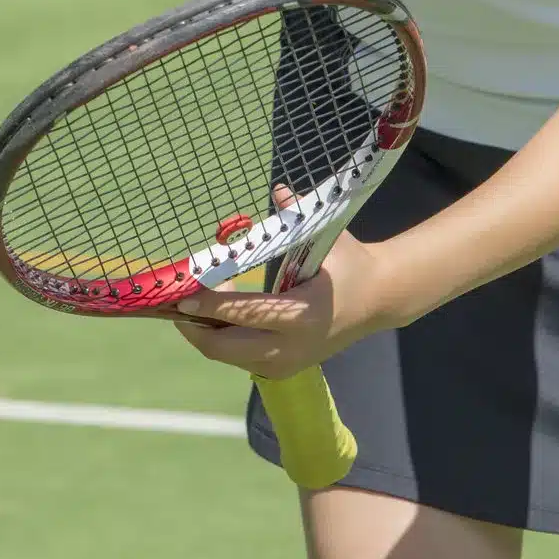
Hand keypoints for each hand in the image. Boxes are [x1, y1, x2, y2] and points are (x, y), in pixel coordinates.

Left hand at [170, 232, 397, 378]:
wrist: (379, 301)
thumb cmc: (349, 264)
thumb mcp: (328, 237)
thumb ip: (297, 216)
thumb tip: (278, 189)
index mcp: (304, 314)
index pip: (246, 313)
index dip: (211, 304)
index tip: (184, 294)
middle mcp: (293, 346)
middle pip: (226, 348)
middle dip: (195, 327)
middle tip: (179, 300)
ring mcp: (287, 363)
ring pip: (228, 356)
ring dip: (207, 330)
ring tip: (205, 298)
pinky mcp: (284, 369)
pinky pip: (240, 359)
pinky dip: (223, 338)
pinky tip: (222, 311)